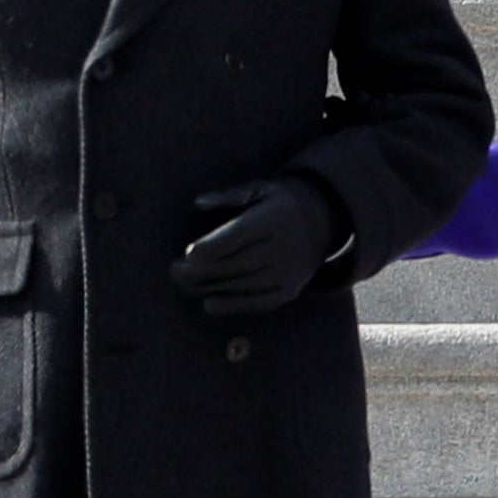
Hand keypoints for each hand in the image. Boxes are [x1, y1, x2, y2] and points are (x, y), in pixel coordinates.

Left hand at [171, 177, 339, 316]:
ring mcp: (289, 273)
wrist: (323, 223)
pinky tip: (209, 303)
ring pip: (243, 287)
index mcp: (274, 218)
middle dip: (202, 272)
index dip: (213, 247)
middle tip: (175, 271)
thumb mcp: (258, 190)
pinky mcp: (289, 291)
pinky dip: (232, 306)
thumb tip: (200, 204)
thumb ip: (229, 197)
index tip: (189, 253)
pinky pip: (258, 304)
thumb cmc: (276, 205)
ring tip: (184, 283)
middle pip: (236, 265)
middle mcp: (285, 247)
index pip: (240, 236)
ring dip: (209, 289)